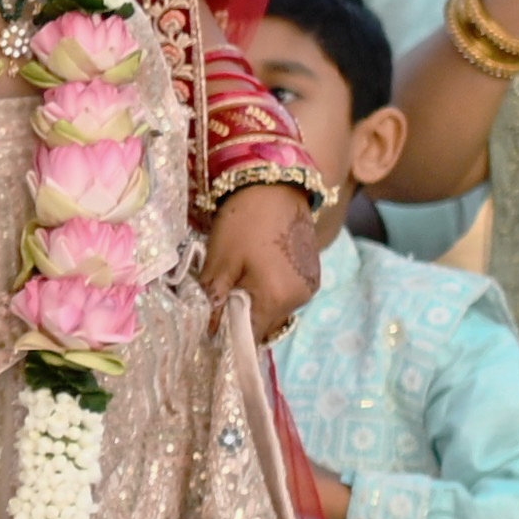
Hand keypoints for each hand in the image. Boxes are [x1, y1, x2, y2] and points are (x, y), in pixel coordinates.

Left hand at [204, 179, 326, 341]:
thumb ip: (213, 299)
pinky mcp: (312, 273)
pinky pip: (286, 294)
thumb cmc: (244, 220)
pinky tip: (258, 268)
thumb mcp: (219, 260)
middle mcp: (300, 297)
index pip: (250, 335)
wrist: (276, 184)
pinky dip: (270, 290)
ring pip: (275, 310)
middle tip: (223, 292)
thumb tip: (207, 331)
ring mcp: (309, 286)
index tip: (213, 322)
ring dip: (257, 302)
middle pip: (264, 324)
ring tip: (241, 275)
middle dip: (242, 316)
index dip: (229, 334)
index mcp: (277, 297)